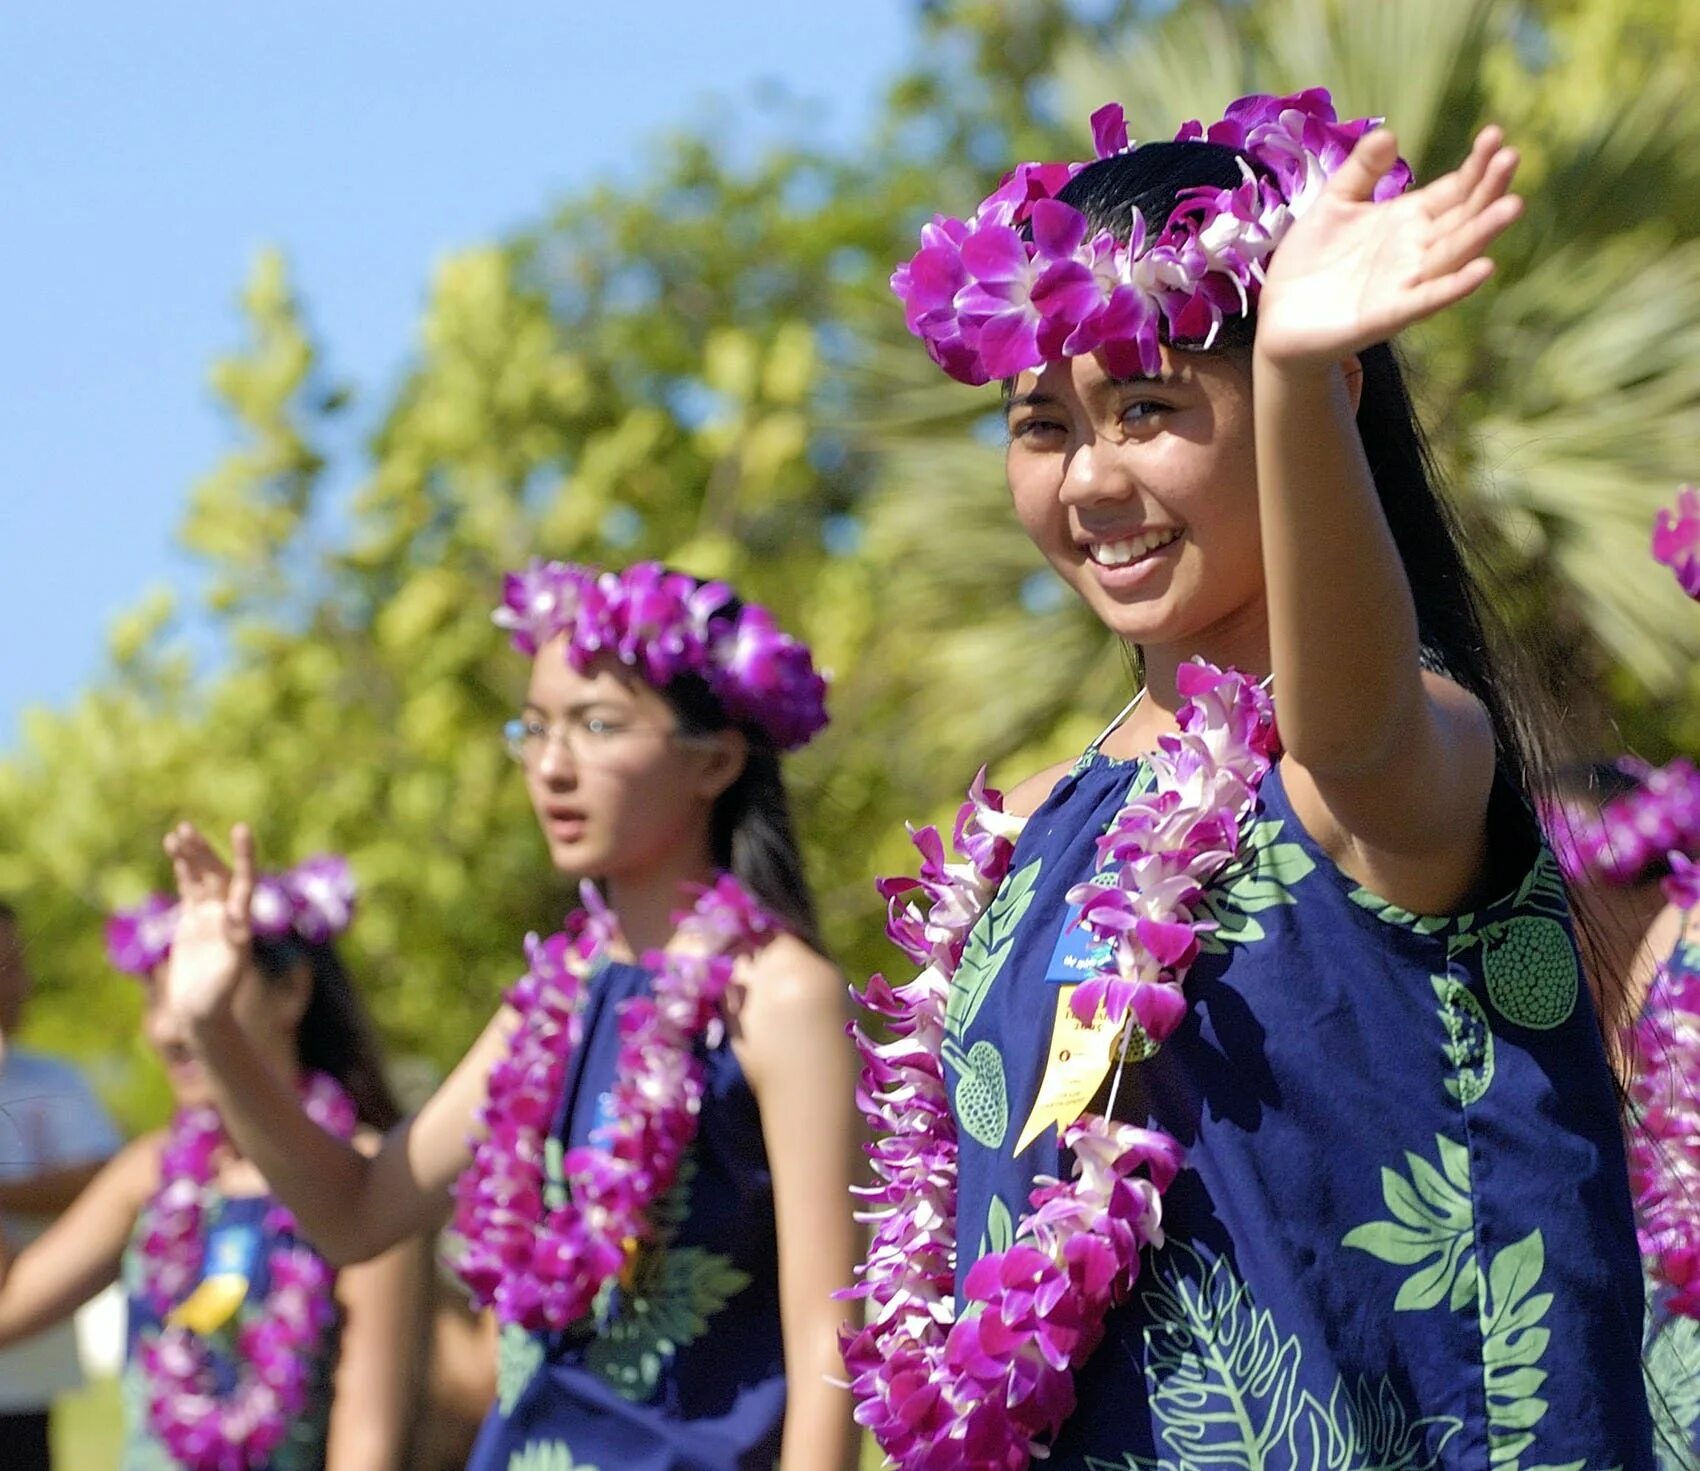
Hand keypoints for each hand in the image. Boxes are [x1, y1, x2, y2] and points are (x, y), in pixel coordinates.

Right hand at [163, 822, 256, 1030]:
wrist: (202, 1014)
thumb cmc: (215, 1000)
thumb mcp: (225, 976)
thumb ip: (232, 949)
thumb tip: (238, 925)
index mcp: (241, 924)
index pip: (244, 882)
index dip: (244, 856)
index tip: (242, 829)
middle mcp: (229, 916)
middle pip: (217, 875)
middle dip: (203, 853)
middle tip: (186, 829)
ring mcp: (210, 917)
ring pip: (201, 879)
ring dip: (192, 856)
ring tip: (179, 832)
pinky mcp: (192, 922)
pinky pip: (189, 890)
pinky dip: (183, 871)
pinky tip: (175, 849)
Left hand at [1255, 125, 1521, 367]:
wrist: (1279, 317)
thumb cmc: (1311, 261)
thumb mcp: (1334, 204)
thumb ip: (1361, 171)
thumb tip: (1389, 133)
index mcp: (1408, 219)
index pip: (1454, 189)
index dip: (1476, 165)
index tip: (1496, 135)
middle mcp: (1417, 250)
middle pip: (1464, 216)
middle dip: (1488, 189)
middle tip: (1512, 156)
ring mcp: (1406, 282)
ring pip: (1454, 254)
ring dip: (1483, 232)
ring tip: (1512, 205)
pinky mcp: (1388, 314)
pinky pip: (1427, 299)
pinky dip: (1453, 286)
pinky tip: (1483, 269)